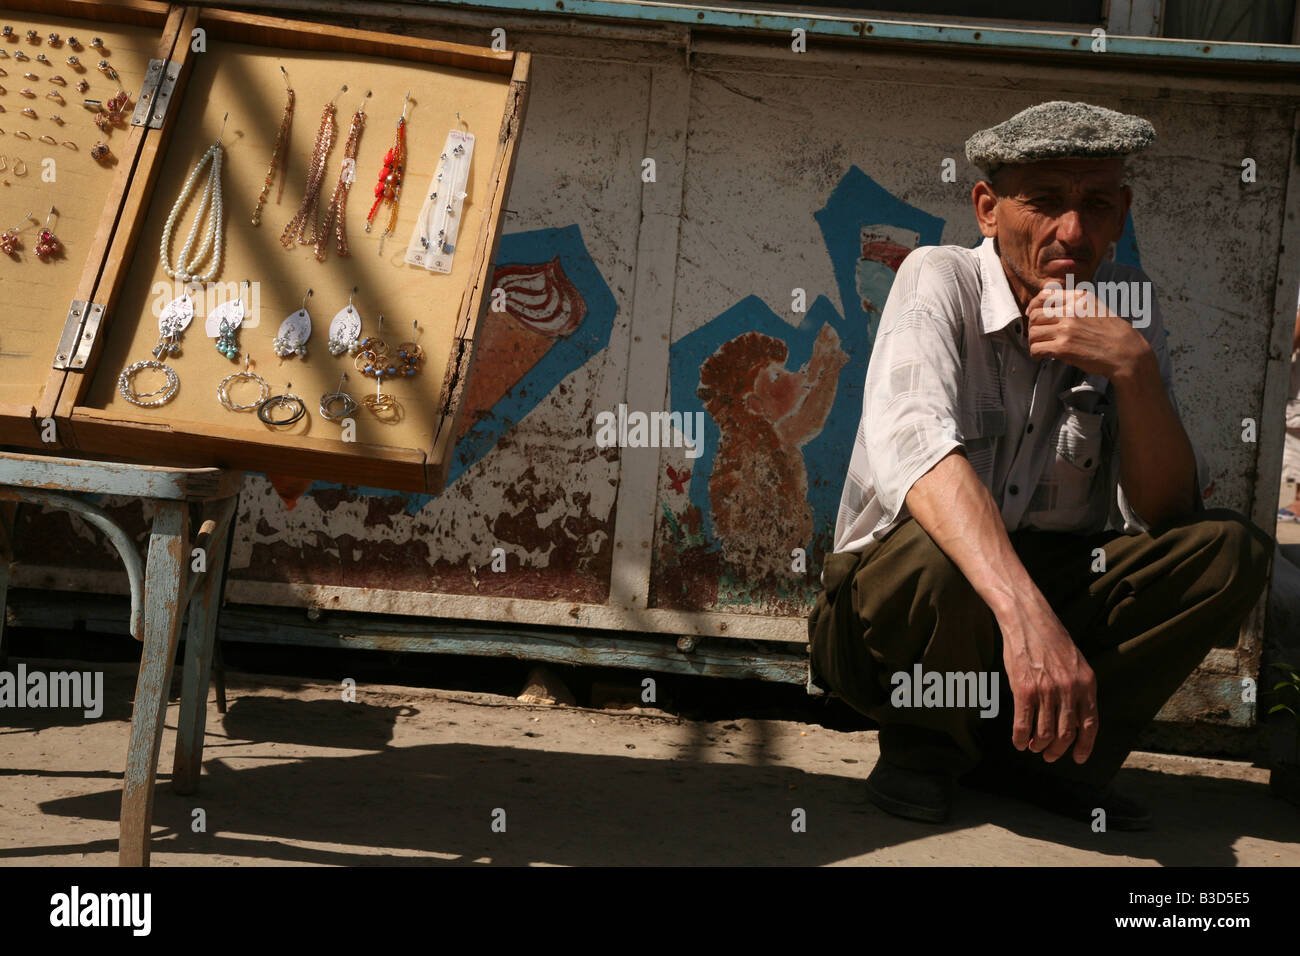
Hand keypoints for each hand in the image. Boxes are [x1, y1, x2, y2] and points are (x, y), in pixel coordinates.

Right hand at [997, 595, 1098, 763]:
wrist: (1027, 618)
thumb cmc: (1049, 638)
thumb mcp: (1075, 662)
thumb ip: (1078, 688)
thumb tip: (1074, 717)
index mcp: (1087, 683)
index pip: (1090, 724)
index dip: (1084, 746)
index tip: (1077, 758)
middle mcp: (1069, 690)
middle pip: (1066, 734)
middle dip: (1057, 750)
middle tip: (1049, 755)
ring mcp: (1046, 690)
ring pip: (1045, 733)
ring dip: (1038, 746)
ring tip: (1033, 747)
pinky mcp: (1023, 689)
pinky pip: (1023, 724)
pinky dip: (1020, 738)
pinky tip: (1018, 742)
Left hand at [1026, 286, 1146, 380]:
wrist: (1127, 353)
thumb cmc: (1113, 333)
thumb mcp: (1097, 307)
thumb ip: (1075, 302)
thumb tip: (1049, 296)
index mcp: (1079, 298)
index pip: (1045, 296)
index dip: (1033, 306)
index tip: (1031, 314)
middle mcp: (1071, 311)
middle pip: (1035, 315)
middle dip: (1033, 327)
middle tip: (1038, 335)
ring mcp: (1066, 329)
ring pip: (1033, 333)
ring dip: (1034, 341)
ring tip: (1041, 347)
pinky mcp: (1063, 348)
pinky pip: (1036, 348)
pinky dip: (1035, 354)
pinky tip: (1041, 357)